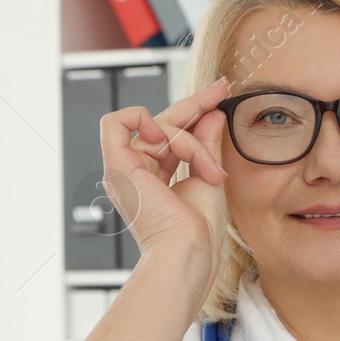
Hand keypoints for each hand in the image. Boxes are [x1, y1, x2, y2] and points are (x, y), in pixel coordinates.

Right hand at [99, 76, 230, 278]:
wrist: (189, 252)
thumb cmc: (199, 231)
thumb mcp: (209, 176)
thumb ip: (206, 144)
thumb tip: (212, 114)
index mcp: (156, 180)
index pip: (175, 134)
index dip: (197, 111)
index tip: (221, 94)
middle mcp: (138, 174)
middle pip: (166, 124)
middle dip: (197, 103)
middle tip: (223, 88)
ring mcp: (126, 170)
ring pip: (160, 128)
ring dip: (191, 143)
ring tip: (211, 171)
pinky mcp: (117, 167)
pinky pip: (116, 123)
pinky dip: (139, 118)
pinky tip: (163, 135)